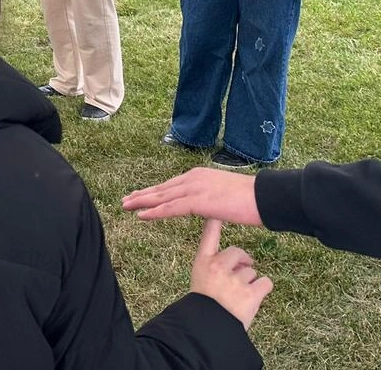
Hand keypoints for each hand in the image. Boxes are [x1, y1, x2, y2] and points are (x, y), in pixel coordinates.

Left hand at [123, 168, 262, 225]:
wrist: (266, 197)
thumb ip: (211, 199)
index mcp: (199, 176)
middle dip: (142, 195)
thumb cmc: (252, 200)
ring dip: (142, 202)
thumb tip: (208, 207)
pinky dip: (154, 212)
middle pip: (162, 189)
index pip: (171, 185)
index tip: (139, 195)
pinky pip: (171, 208)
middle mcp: (193, 178)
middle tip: (125, 201)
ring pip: (162, 197)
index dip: (154, 191)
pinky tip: (141, 216)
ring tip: (126, 206)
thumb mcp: (225, 196)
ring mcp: (195, 188)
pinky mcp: (198, 201)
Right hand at [188, 219, 272, 330]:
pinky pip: (265, 282)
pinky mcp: (250, 293)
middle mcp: (217, 266)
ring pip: (252, 271)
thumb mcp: (201, 278)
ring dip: (249, 282)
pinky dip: (262, 290)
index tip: (218, 205)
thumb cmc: (205, 305)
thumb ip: (215, 265)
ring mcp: (234, 279)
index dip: (215, 218)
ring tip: (238, 297)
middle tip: (237, 278)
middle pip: (239, 253)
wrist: (207, 329)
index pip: (209, 234)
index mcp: (203, 262)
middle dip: (243, 263)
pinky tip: (253, 299)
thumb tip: (242, 258)